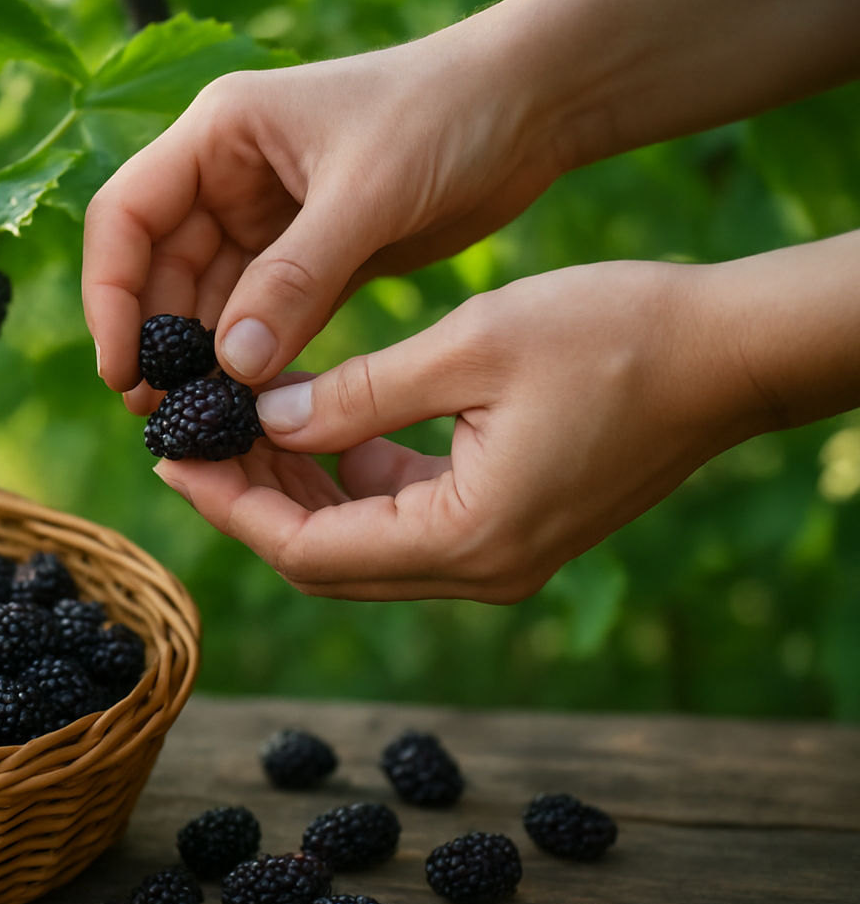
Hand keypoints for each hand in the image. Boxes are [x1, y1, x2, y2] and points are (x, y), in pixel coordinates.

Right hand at [82, 42, 561, 410]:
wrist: (531, 107)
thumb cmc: (447, 114)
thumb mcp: (367, 192)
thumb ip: (296, 279)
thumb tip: (231, 367)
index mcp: (220, 135)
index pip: (126, 216)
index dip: (110, 295)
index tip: (125, 370)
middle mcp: (228, 175)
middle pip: (158, 270)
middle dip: (157, 344)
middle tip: (167, 420)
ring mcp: (267, 219)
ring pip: (208, 303)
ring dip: (204, 363)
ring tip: (205, 427)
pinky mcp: (310, 258)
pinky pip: (261, 318)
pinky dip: (252, 362)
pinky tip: (251, 408)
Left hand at [152, 259, 774, 601]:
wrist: (730, 351)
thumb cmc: (615, 334)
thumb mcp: (469, 348)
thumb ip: (357, 395)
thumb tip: (267, 420)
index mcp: (466, 540)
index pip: (308, 550)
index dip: (231, 507)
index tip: (173, 458)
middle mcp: (480, 569)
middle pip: (325, 559)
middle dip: (251, 501)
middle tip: (190, 440)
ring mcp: (499, 556)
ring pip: (360, 543)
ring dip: (297, 491)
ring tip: (236, 426)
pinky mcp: (511, 526)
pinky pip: (405, 521)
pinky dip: (352, 482)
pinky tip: (316, 426)